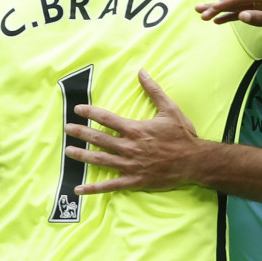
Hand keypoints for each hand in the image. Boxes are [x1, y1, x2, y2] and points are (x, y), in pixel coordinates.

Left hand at [64, 69, 200, 194]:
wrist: (195, 162)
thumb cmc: (182, 135)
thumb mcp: (170, 109)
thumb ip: (153, 90)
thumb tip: (142, 71)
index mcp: (135, 129)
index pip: (107, 119)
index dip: (90, 113)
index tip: (77, 109)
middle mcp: (130, 147)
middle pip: (99, 139)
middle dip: (80, 133)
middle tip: (66, 128)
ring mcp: (130, 165)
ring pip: (100, 160)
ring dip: (82, 156)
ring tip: (67, 151)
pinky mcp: (134, 181)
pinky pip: (110, 185)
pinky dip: (93, 188)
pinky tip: (79, 189)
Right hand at [195, 0, 261, 45]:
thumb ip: (261, 18)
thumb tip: (240, 16)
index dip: (226, 2)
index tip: (212, 9)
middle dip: (218, 6)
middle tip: (200, 11)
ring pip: (238, 5)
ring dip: (222, 11)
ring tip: (203, 15)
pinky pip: (245, 12)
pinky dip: (232, 17)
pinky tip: (219, 21)